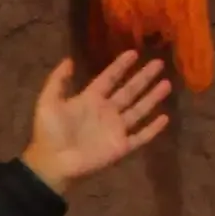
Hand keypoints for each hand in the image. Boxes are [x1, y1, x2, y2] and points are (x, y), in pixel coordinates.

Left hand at [23, 47, 174, 186]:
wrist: (52, 163)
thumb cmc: (49, 133)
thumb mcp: (48, 102)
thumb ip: (57, 81)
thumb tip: (68, 59)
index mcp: (90, 99)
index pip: (109, 78)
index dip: (120, 66)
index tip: (133, 53)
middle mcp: (106, 112)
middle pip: (129, 91)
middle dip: (143, 77)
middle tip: (158, 62)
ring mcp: (115, 129)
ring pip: (139, 110)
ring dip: (152, 97)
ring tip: (166, 83)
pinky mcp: (121, 147)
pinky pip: (140, 136)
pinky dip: (152, 129)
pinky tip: (165, 117)